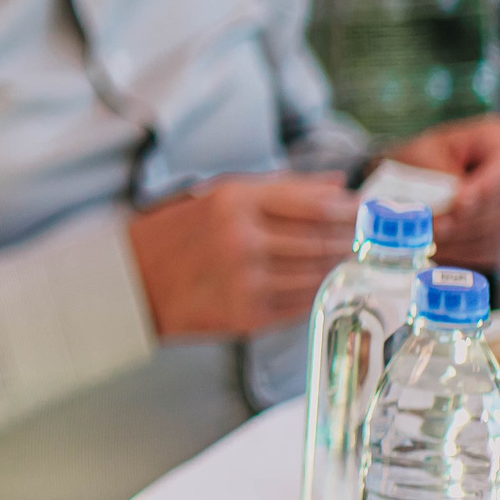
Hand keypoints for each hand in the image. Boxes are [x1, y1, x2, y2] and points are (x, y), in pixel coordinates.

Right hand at [128, 174, 358, 340]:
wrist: (131, 283)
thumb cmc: (173, 234)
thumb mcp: (217, 195)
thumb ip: (280, 188)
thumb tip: (335, 184)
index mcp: (235, 201)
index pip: (317, 204)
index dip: (350, 208)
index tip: (367, 209)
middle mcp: (244, 239)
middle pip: (326, 239)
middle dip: (353, 238)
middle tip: (368, 237)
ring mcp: (248, 280)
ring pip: (320, 273)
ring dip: (340, 266)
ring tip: (347, 259)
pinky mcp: (249, 314)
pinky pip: (303, 303)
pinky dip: (319, 292)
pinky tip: (320, 282)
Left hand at [387, 114, 499, 267]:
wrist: (416, 179)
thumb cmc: (421, 159)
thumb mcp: (421, 156)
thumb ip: (439, 177)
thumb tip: (454, 203)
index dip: (487, 189)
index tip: (460, 204)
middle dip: (469, 220)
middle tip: (434, 227)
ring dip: (463, 239)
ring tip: (429, 238)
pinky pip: (496, 249)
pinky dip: (466, 251)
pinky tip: (440, 246)